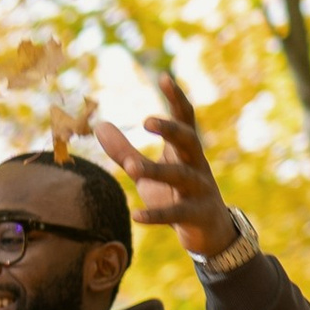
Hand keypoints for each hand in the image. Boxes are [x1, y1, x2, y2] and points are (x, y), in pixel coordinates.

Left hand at [95, 76, 237, 261]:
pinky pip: (177, 214)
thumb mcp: (148, 173)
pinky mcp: (197, 215)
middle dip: (171, 130)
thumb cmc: (176, 196)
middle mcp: (197, 165)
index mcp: (186, 151)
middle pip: (189, 141)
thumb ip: (124, 151)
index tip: (164, 77)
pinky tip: (136, 216)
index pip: (185, 118)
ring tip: (131, 167)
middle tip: (147, 121)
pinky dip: (157, 215)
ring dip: (156, 170)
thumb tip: (98, 125)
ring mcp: (200, 190)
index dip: (176, 98)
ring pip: (181, 176)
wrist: (210, 232)